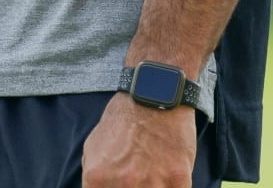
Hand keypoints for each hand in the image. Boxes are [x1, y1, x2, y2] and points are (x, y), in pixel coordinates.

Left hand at [81, 93, 196, 186]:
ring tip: (151, 178)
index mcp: (98, 179)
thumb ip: (93, 179)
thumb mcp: (93, 148)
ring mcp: (153, 184)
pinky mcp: (179, 180)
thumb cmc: (124, 119)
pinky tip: (168, 181)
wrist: (155, 94)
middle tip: (136, 181)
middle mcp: (123, 184)